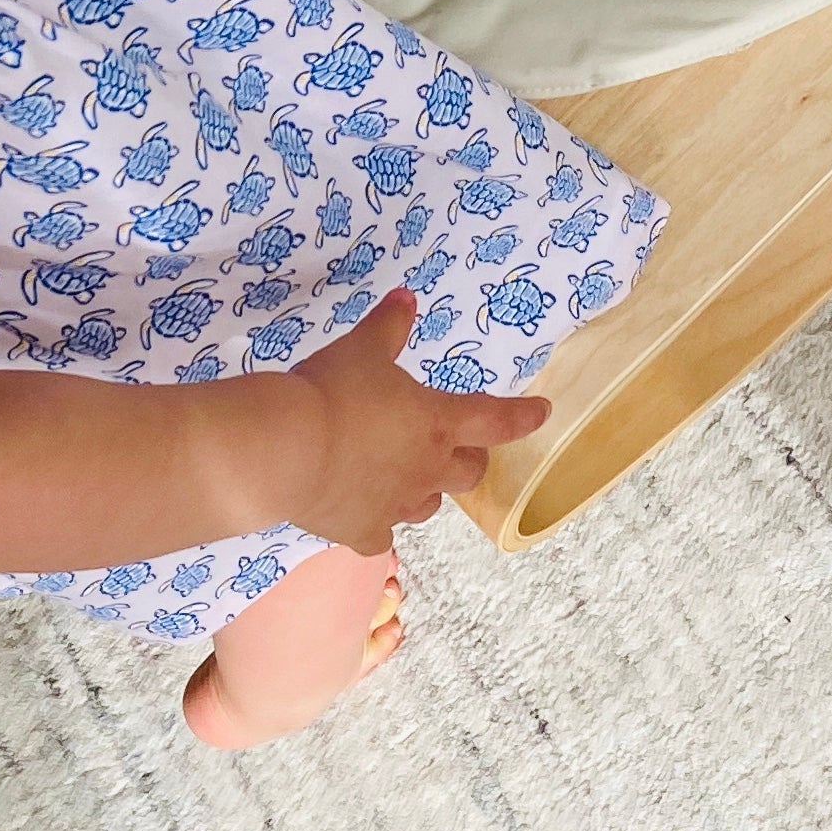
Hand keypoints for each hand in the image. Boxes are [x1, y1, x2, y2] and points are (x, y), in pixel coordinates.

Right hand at [283, 291, 548, 551]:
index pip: (495, 419)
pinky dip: (379, 522)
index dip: (521, 415)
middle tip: (458, 446)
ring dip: (427, 489)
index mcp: (438, 422)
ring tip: (410, 476)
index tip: (542, 412)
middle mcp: (427, 470)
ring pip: (429, 506)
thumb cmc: (335, 390)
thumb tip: (407, 297)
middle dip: (469, 458)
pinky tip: (366, 514)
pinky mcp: (362, 532)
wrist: (289, 449)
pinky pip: (382, 533)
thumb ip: (388, 325)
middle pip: (468, 472)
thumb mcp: (362, 347)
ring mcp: (396, 507)